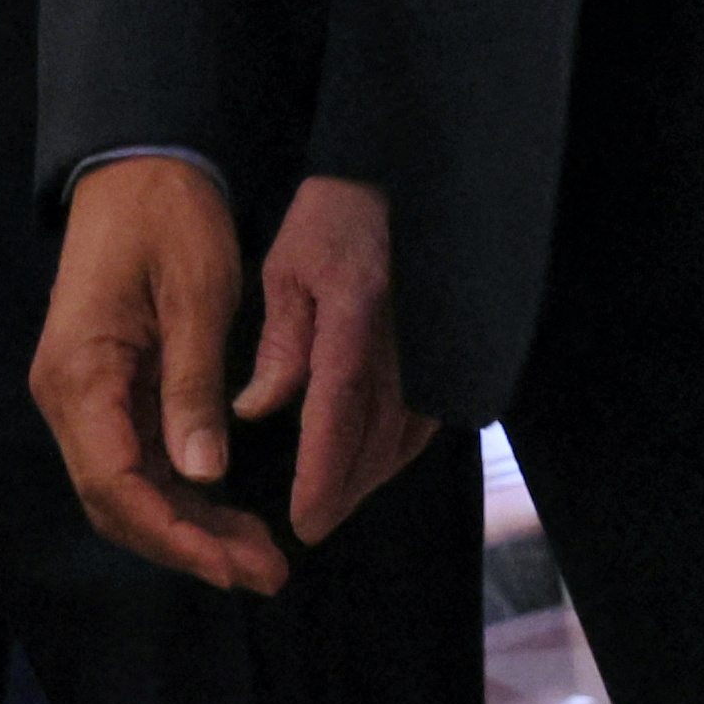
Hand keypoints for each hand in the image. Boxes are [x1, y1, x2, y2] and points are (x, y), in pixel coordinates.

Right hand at [33, 153, 285, 593]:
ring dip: (189, 528)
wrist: (140, 163)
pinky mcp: (108, 389)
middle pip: (117, 503)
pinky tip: (230, 514)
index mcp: (79, 374)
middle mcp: (69, 396)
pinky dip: (182, 496)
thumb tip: (203, 476)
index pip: (114, 485)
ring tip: (260, 558)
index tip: (234, 565)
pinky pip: (138, 461)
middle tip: (265, 574)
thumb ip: (193, 387)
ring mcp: (85, 395)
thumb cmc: (168, 217)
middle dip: (187, 546)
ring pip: (129, 490)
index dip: (173, 536)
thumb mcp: (194, 296)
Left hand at [239, 172, 435, 546]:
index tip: (305, 519)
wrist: (400, 179)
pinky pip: (425, 418)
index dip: (324, 475)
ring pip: (405, 438)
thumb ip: (281, 344)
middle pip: (377, 441)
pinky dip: (396, 449)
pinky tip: (370, 463)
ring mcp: (431, 352)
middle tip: (312, 524)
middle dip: (345, 490)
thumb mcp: (288, 268)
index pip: (339, 416)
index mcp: (357, 322)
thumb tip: (258, 410)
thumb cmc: (335, 218)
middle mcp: (404, 346)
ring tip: (334, 502)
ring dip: (371, 476)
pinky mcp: (445, 353)